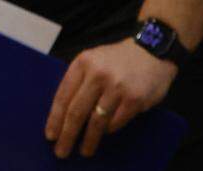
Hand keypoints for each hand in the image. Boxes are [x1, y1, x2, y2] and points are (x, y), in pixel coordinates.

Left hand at [45, 38, 177, 158]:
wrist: (151, 51)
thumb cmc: (117, 59)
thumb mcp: (92, 60)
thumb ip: (79, 80)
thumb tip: (63, 112)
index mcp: (82, 63)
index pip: (63, 95)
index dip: (55, 118)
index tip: (50, 135)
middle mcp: (98, 74)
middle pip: (77, 111)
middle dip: (67, 134)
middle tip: (61, 151)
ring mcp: (117, 87)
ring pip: (97, 120)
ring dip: (89, 139)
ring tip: (84, 151)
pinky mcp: (135, 99)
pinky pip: (116, 122)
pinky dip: (109, 130)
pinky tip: (104, 134)